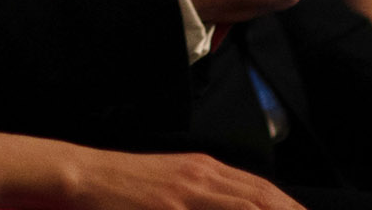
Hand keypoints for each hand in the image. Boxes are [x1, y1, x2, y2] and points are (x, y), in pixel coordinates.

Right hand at [65, 148, 305, 209]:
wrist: (83, 174)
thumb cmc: (120, 184)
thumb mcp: (167, 182)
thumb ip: (198, 192)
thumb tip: (226, 200)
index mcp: (202, 167)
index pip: (260, 188)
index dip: (288, 206)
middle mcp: (202, 175)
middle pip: (262, 197)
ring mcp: (189, 192)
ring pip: (247, 205)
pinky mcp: (173, 207)